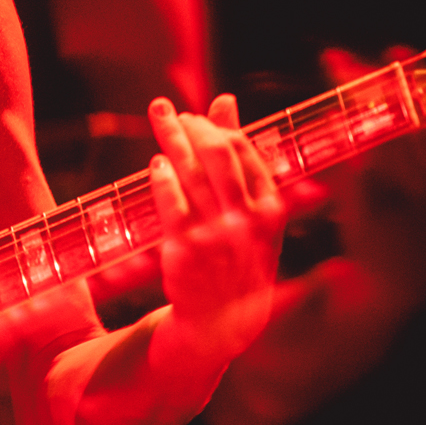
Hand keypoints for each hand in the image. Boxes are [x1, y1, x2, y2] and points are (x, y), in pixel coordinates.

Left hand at [149, 95, 284, 364]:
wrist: (221, 324)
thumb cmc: (237, 258)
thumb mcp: (251, 213)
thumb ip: (239, 157)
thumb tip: (225, 101)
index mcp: (269, 211)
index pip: (245, 153)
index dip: (219, 127)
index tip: (199, 114)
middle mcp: (246, 221)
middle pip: (216, 156)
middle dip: (192, 127)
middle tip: (168, 110)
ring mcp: (216, 235)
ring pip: (191, 174)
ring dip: (171, 140)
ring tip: (158, 119)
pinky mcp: (185, 249)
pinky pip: (170, 202)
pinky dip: (162, 178)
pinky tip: (156, 163)